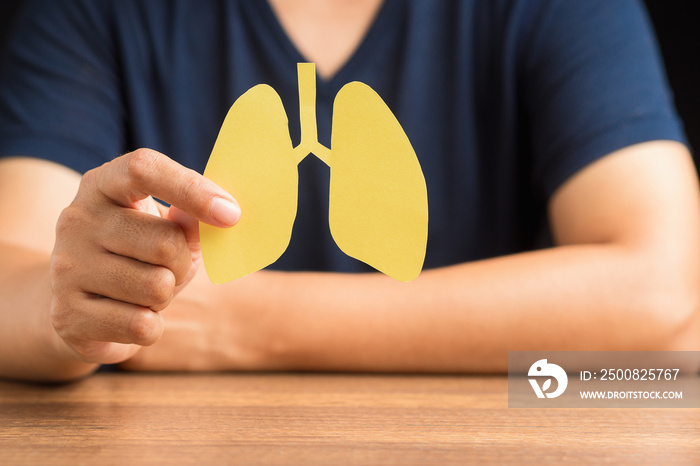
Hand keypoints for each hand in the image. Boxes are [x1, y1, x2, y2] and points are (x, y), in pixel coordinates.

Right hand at [49, 148, 239, 363]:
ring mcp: (67, 267)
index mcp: (103, 185)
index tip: (231, 214)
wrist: (80, 307)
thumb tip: (223, 213)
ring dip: (165, 296)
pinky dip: (150, 326)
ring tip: (144, 292)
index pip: (144, 169)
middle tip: (167, 268)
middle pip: (165, 241)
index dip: (192, 189)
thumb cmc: (138, 258)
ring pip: (156, 287)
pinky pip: (141, 325)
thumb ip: (191, 219)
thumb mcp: (167, 230)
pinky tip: (130, 316)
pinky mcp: (68, 315)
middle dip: (182, 263)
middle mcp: (77, 219)